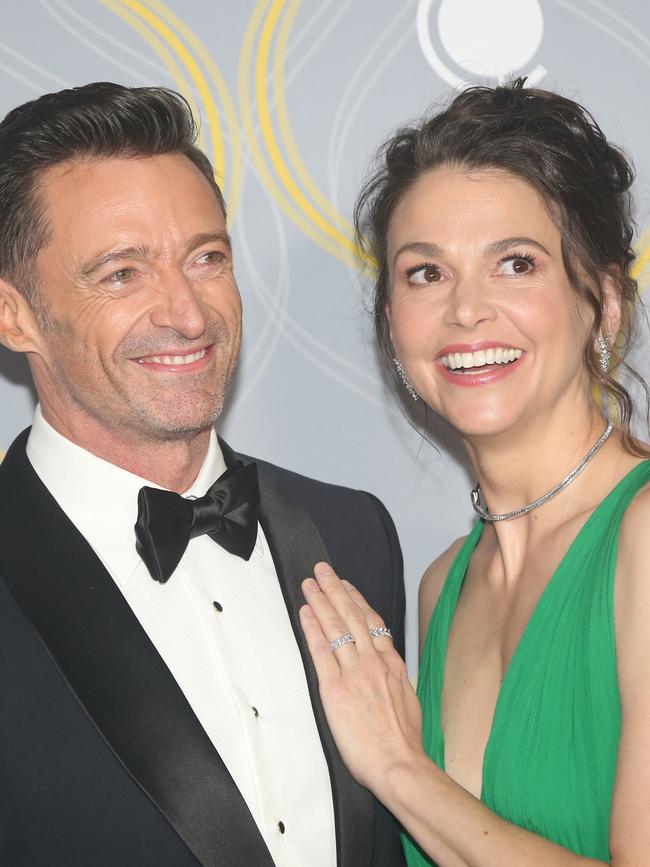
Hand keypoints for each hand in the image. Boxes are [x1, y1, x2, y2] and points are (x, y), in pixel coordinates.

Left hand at [300, 562, 423, 797]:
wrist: (399, 763)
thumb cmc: (404, 742)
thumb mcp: (407, 701)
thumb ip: (394, 680)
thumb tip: (387, 671)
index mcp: (392, 664)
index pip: (373, 623)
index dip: (357, 601)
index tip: (347, 586)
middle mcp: (374, 662)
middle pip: (352, 616)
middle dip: (336, 589)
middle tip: (323, 570)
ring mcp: (354, 672)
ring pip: (336, 626)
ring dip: (321, 601)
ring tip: (310, 583)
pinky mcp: (336, 688)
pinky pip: (321, 651)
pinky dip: (313, 629)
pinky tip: (306, 613)